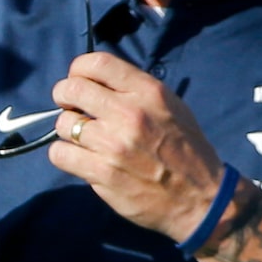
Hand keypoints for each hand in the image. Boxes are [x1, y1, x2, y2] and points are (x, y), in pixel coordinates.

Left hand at [49, 52, 228, 240]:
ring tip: (85, 139)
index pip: (97, 63)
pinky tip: (79, 158)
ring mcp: (114, 144)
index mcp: (149, 93)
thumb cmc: (186, 150)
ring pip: (62, 124)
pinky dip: (64, 155)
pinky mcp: (102, 172)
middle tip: (71, 108)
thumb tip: (95, 81)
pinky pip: (59, 154)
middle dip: (64, 97)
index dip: (78, 70)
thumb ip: (135, 90)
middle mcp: (129, 113)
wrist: (202, 198)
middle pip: (71, 90)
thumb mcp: (172, 107)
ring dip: (67, 131)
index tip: (78, 81)